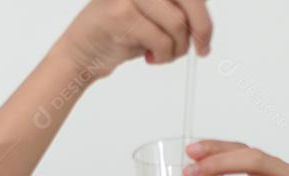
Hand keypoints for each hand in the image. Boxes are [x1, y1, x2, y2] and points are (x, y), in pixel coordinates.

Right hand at [56, 0, 211, 80]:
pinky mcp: (121, 13)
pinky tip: (151, 58)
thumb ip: (178, 14)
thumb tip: (205, 26)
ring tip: (163, 55)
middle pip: (190, 0)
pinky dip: (162, 56)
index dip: (203, 16)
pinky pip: (160, 39)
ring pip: (177, 23)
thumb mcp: (155, 19)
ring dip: (176, 49)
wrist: (83, 50)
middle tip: (201, 50)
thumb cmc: (119, 33)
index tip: (205, 39)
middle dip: (201, 30)